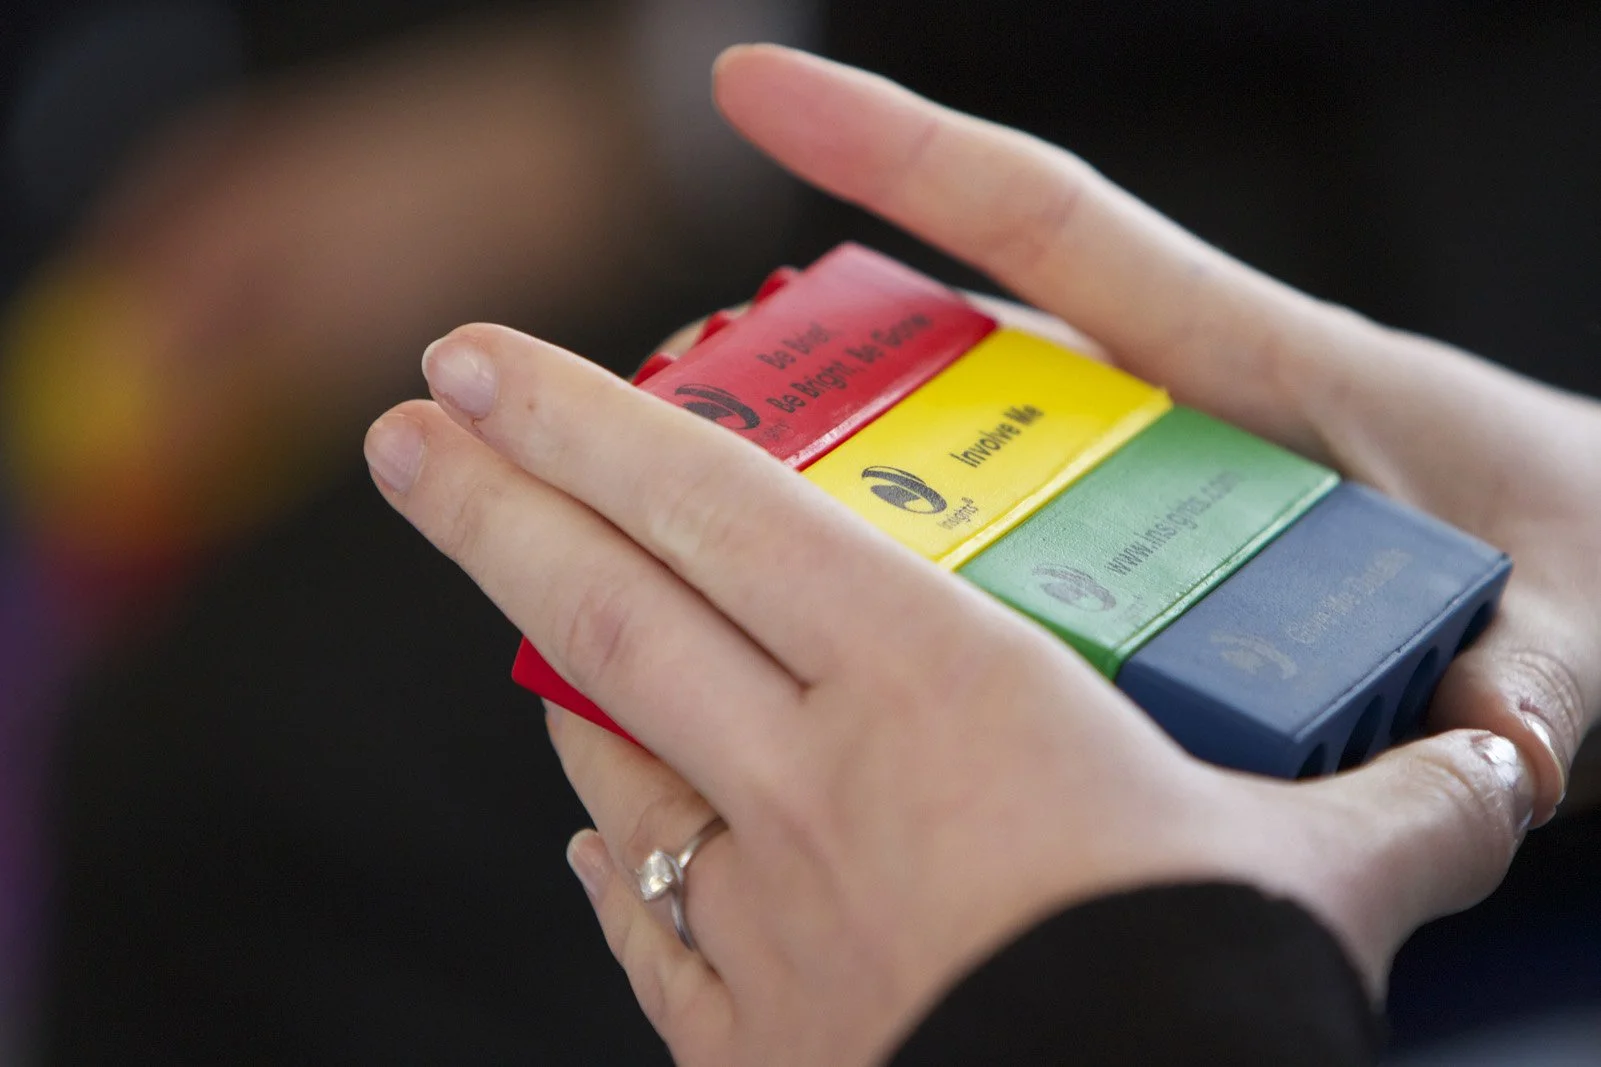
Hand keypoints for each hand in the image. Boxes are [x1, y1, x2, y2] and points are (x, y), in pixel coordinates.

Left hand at [366, 342, 1528, 1061]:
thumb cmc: (1203, 1002)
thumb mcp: (1319, 879)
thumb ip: (1393, 804)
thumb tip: (1491, 768)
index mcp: (936, 695)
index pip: (730, 517)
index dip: (599, 426)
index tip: (489, 364)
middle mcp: (814, 784)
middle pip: (614, 612)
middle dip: (493, 504)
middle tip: (403, 429)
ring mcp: (761, 912)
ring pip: (613, 757)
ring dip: (550, 669)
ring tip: (512, 607)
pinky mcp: (748, 1038)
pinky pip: (645, 932)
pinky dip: (615, 874)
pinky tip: (594, 848)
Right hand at [707, 45, 1598, 822]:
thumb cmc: (1600, 555)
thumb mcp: (1584, 617)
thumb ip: (1541, 671)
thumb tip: (1490, 734)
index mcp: (1257, 368)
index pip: (1050, 228)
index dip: (898, 153)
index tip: (759, 88)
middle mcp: (1177, 424)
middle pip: (957, 362)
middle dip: (817, 365)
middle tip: (676, 405)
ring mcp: (1155, 505)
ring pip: (965, 476)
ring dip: (853, 495)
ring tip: (717, 545)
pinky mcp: (1157, 589)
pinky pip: (1012, 578)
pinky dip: (936, 599)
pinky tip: (863, 664)